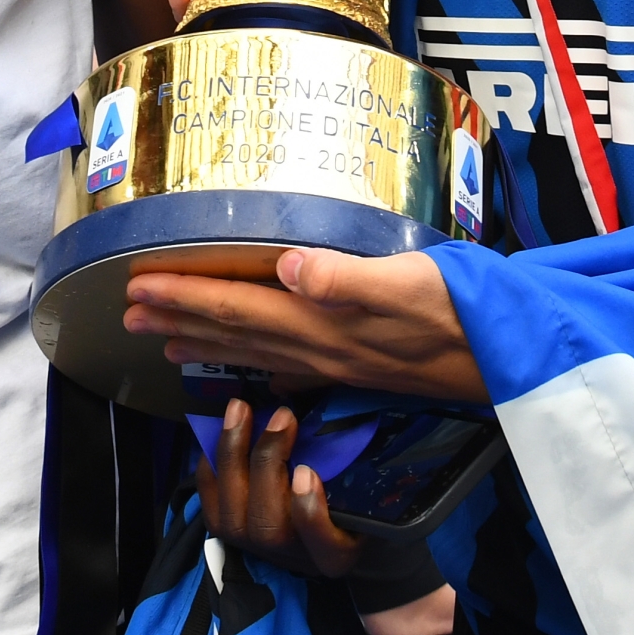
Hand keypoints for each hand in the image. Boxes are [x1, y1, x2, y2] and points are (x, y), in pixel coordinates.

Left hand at [127, 247, 485, 402]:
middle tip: (127, 316)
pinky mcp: (355, 369)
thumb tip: (289, 265)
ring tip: (164, 342)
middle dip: (178, 322)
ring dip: (204, 345)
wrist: (506, 358)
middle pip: (232, 334)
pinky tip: (245, 368)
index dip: (182, 296)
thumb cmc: (461, 311)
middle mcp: (318, 350)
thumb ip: (347, 277)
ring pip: (252, 355)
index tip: (135, 287)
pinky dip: (252, 364)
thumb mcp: (409, 283)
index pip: (236, 307)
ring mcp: (335, 365)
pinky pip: (284, 368)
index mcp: (321, 324)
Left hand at [196, 397, 363, 577]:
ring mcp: (252, 548)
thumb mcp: (361, 498)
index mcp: (334, 555)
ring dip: (233, 452)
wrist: (305, 536)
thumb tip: (338, 426)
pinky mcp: (225, 533)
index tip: (308, 472)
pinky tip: (223, 430)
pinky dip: (211, 463)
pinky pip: (209, 499)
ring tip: (241, 409)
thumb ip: (352, 476)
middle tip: (283, 416)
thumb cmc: (342, 506)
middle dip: (268, 462)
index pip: (324, 546)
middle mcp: (290, 557)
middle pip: (269, 525)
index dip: (311, 513)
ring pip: (232, 510)